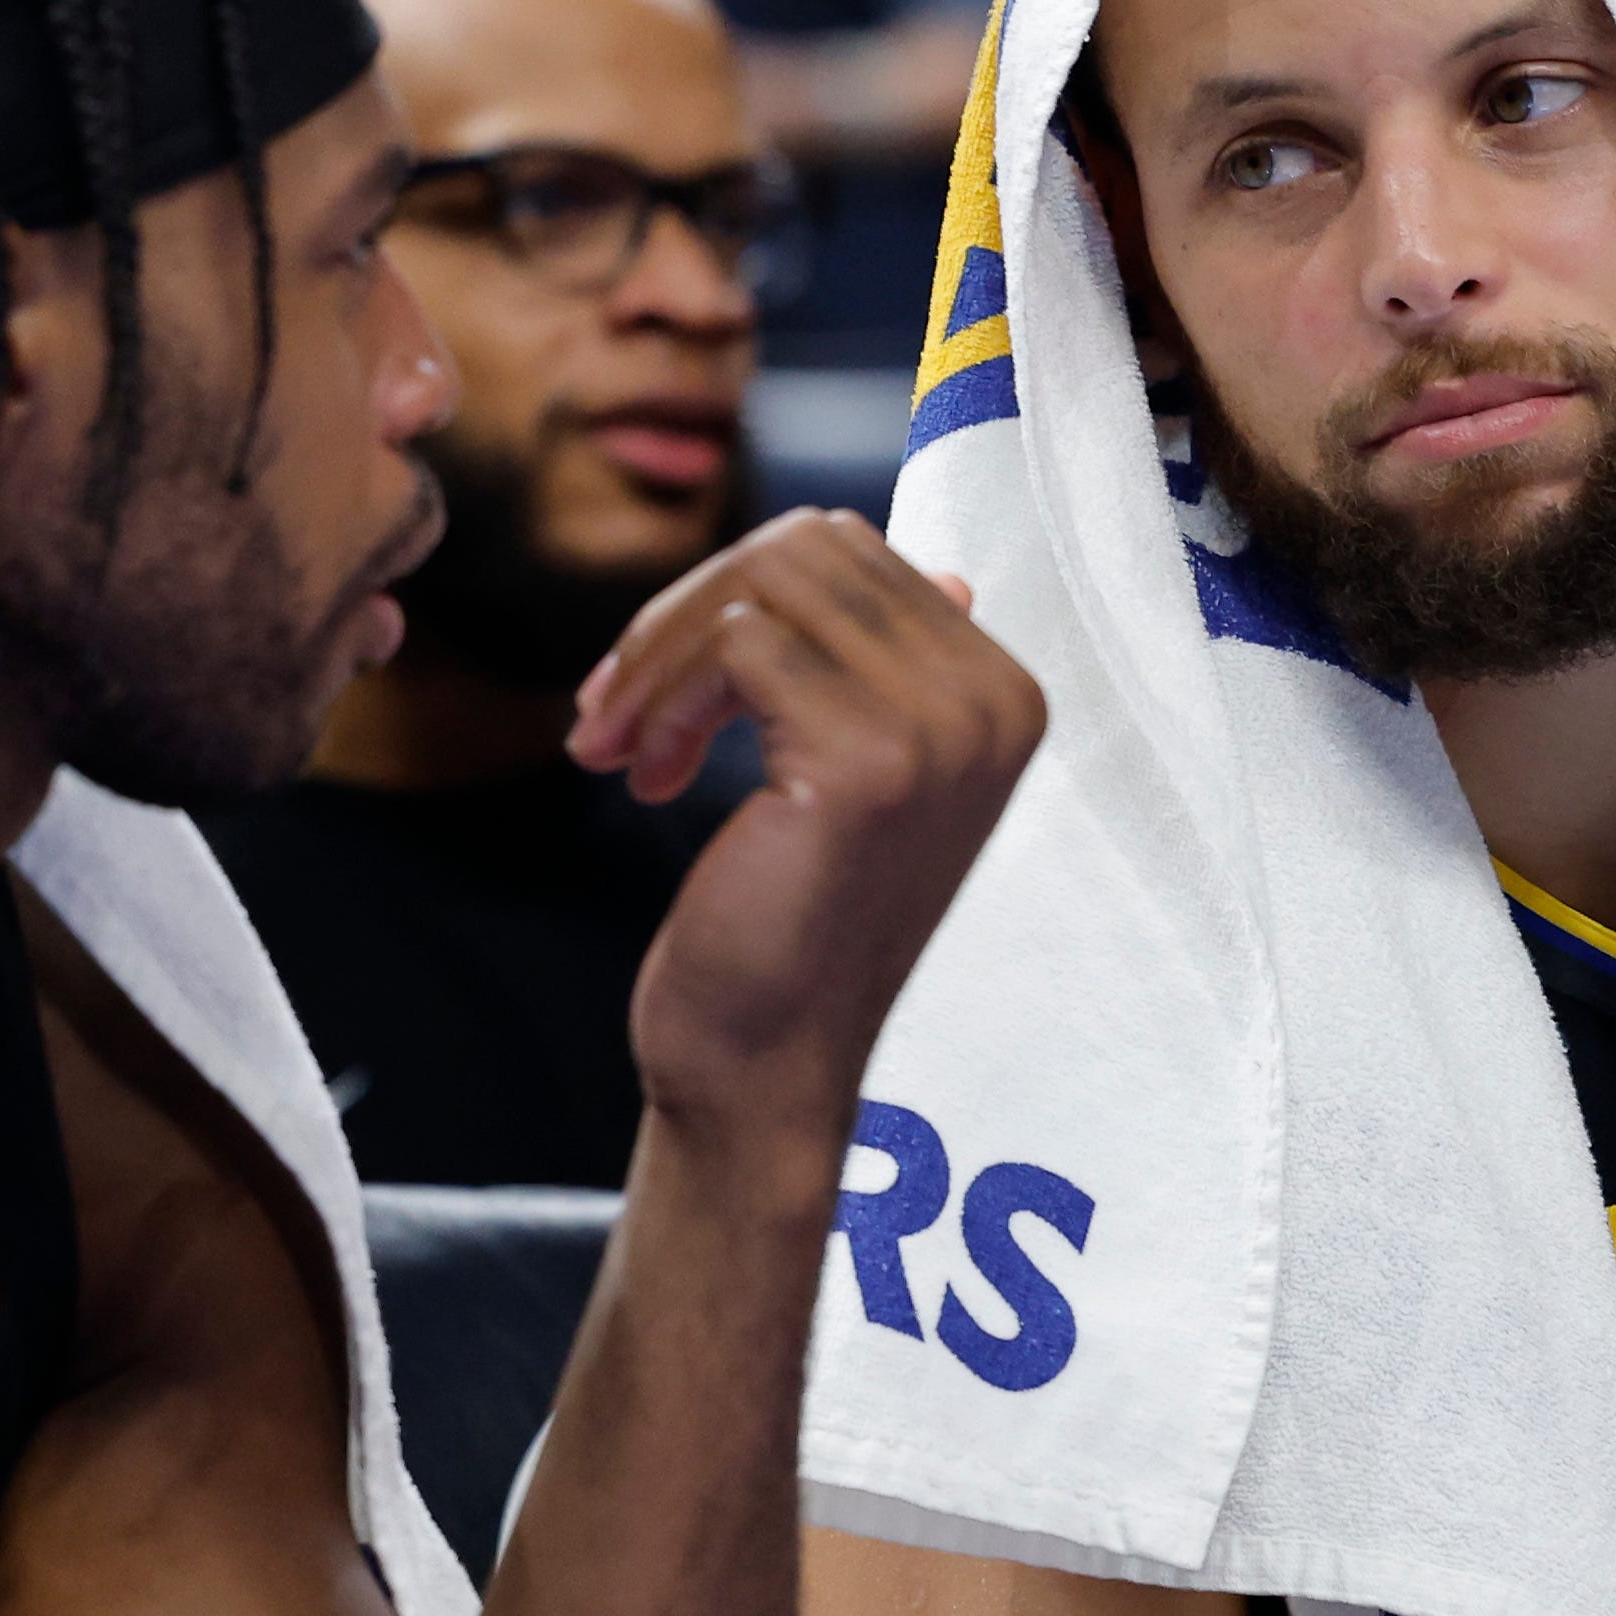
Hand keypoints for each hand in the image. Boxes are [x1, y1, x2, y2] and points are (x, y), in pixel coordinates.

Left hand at [565, 508, 1042, 1168]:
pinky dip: (664, 697)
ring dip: (658, 657)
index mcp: (1004, 694)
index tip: (652, 692)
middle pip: (803, 548)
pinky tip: (645, 777)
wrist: (765, 1067)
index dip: (724, 598)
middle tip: (611, 713)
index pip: (848, 549)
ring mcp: (942, 729)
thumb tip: (940, 573)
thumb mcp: (851, 775)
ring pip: (760, 585)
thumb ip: (887, 671)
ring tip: (619, 747)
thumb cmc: (786, 926)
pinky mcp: (869, 761)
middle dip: (680, 614)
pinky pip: (735, 643)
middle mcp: (994, 701)